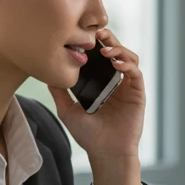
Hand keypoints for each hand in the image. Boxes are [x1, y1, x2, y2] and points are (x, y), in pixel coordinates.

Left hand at [47, 28, 144, 160]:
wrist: (105, 153)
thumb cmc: (88, 135)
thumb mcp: (67, 110)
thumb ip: (59, 92)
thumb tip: (47, 74)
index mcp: (100, 82)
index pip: (99, 56)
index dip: (94, 43)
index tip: (82, 34)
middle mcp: (115, 81)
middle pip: (115, 50)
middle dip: (108, 38)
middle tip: (96, 32)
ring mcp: (127, 86)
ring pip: (129, 57)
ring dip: (118, 48)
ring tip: (105, 49)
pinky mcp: (137, 93)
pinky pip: (136, 72)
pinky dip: (127, 64)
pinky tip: (115, 63)